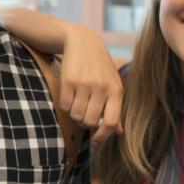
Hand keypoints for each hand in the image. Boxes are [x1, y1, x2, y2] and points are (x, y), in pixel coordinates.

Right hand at [58, 24, 122, 144]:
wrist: (83, 41)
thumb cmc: (100, 67)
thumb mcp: (112, 85)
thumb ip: (115, 109)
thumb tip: (118, 132)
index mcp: (116, 91)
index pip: (110, 122)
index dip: (102, 137)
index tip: (96, 142)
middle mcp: (101, 88)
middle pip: (89, 122)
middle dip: (85, 123)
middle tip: (84, 115)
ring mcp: (84, 84)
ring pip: (76, 115)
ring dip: (74, 114)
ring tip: (77, 103)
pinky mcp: (68, 80)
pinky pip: (65, 106)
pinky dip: (66, 106)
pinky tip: (70, 95)